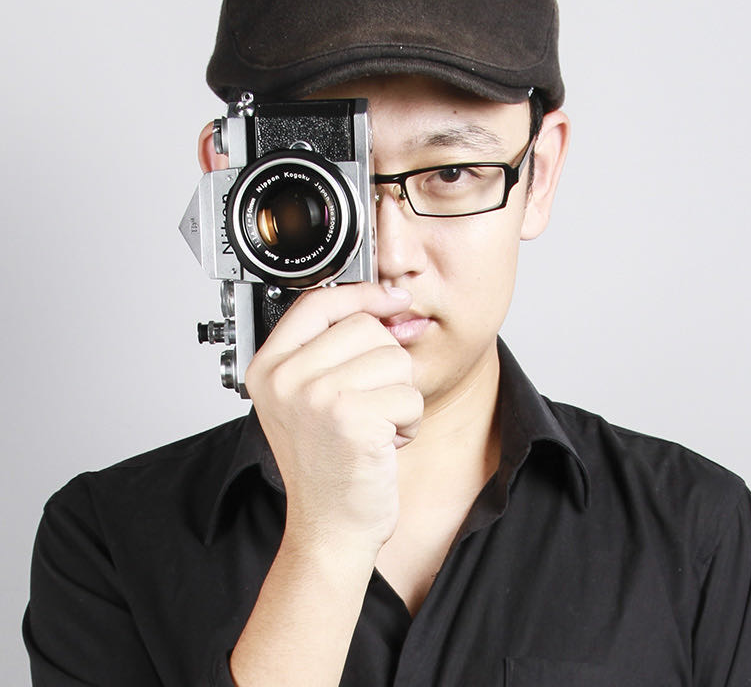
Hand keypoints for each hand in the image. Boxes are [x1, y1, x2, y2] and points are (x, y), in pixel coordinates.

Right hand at [245, 282, 423, 557]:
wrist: (330, 527)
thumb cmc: (326, 462)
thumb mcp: (314, 396)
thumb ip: (342, 346)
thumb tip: (397, 306)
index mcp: (269, 367)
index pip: (317, 302)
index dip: (361, 294)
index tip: (390, 299)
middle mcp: (285, 378)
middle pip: (365, 326)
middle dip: (385, 363)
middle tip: (369, 402)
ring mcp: (316, 397)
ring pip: (394, 360)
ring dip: (399, 395)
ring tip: (374, 424)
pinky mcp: (352, 418)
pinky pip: (409, 395)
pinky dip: (409, 421)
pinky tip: (384, 443)